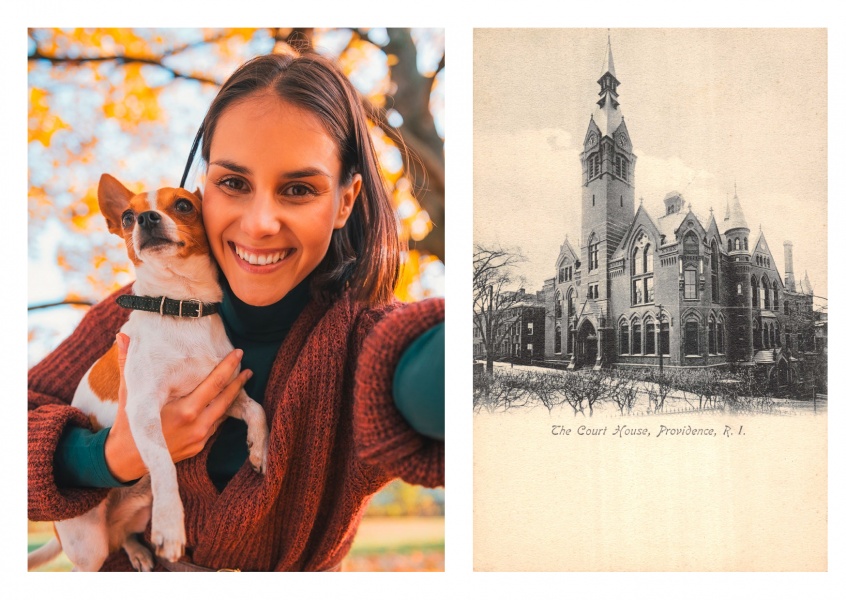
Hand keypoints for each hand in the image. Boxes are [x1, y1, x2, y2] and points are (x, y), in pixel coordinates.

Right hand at [103, 333, 251, 482]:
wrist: (126, 461)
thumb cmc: (128, 424)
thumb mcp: (129, 393)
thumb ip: (129, 364)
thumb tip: (122, 336)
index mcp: (184, 411)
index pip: (214, 384)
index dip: (228, 367)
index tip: (238, 353)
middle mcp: (197, 425)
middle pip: (226, 399)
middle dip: (238, 381)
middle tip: (246, 365)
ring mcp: (200, 438)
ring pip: (223, 413)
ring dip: (233, 396)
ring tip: (241, 380)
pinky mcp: (199, 447)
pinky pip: (216, 425)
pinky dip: (222, 411)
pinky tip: (225, 400)